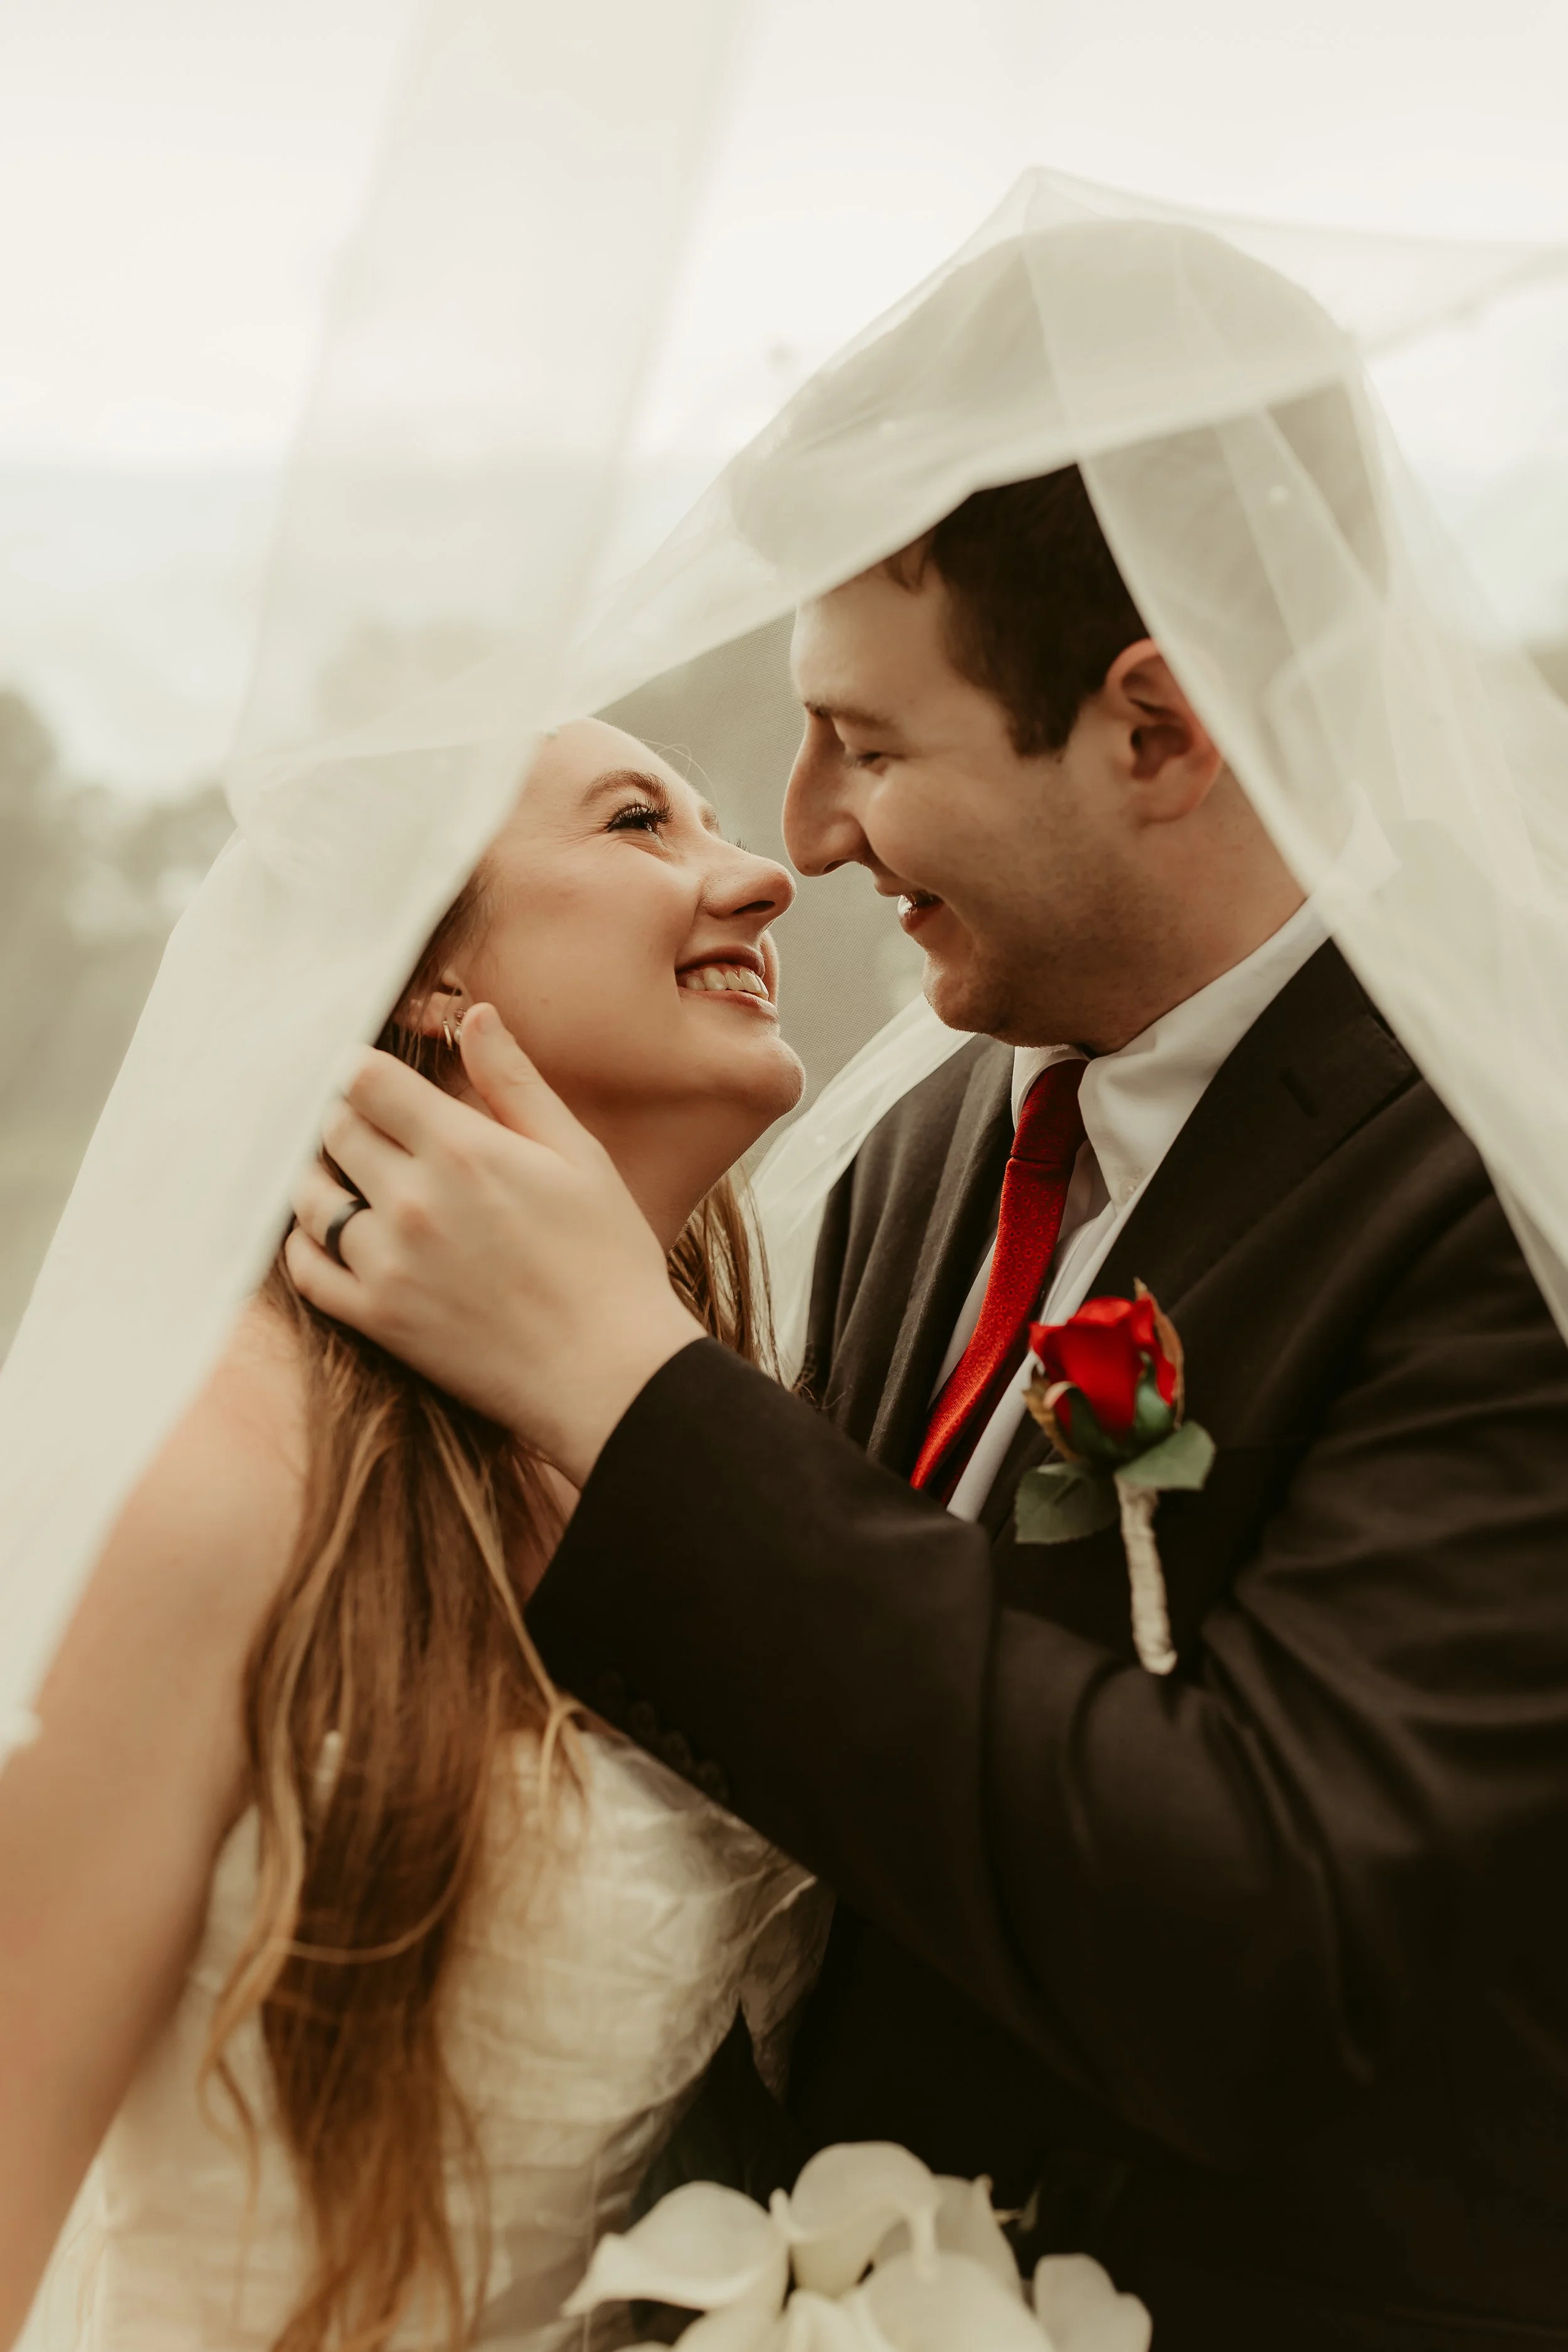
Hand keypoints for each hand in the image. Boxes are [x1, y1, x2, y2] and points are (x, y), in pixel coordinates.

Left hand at [285, 1006, 703, 1480]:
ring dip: (319, 1177)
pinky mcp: (378, 1318)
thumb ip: (516, 1083)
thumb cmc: (608, 1259)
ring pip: (311, 1197)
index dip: (363, 1071)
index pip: (367, 1080)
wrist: (610, 1373)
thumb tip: (474, 1016)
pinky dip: (305, 1244)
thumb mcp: (577, 1156)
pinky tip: (327, 1235)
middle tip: (364, 1126)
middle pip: (335, 1130)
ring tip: (343, 1176)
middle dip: (345, 1119)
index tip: (370, 1079)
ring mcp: (389, 1263)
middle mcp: (414, 1200)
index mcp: (463, 1149)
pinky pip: (306, 1269)